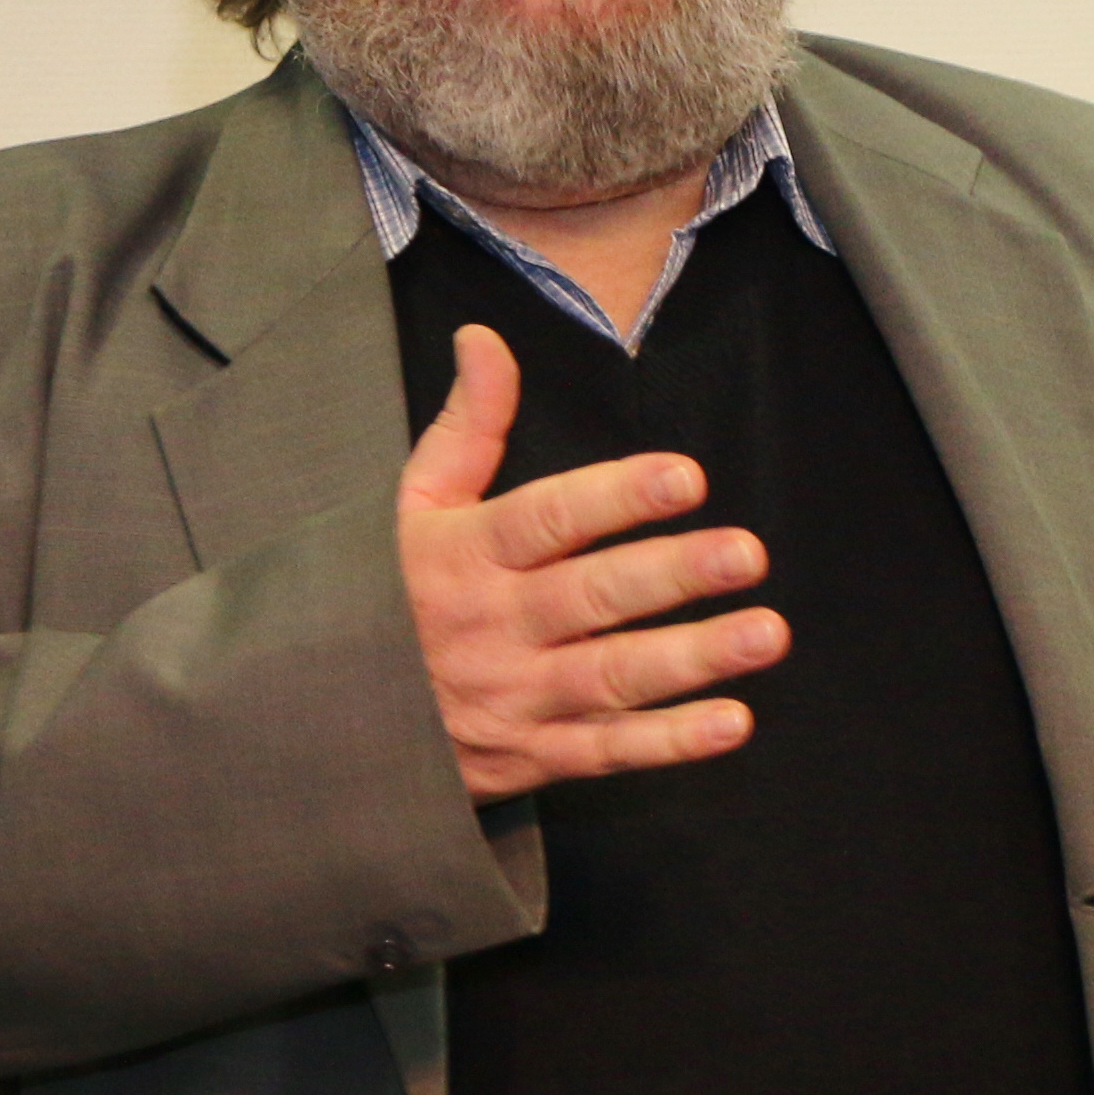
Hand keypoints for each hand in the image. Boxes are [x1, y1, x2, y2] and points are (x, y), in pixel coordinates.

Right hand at [397, 323, 786, 801]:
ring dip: (692, 658)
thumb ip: (467, 425)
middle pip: (591, 597)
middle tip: (747, 554)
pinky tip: (732, 722)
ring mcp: (512, 696)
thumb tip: (484, 337)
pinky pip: (605, 751)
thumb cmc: (386, 595)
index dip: (616, 497)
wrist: (326, 721)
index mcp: (465, 555)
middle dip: (672, 575)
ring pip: (610, 677)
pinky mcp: (527, 756)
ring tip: (766, 633)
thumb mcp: (412, 507)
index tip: (685, 478)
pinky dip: (669, 742)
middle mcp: (492, 625)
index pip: (546, 519)